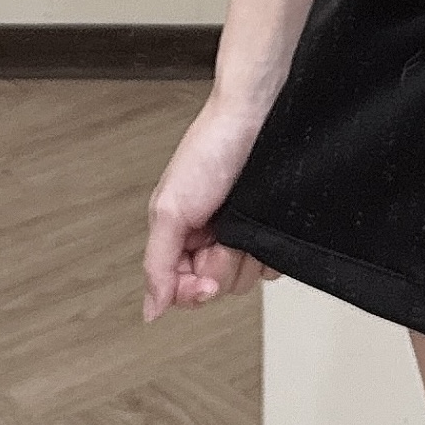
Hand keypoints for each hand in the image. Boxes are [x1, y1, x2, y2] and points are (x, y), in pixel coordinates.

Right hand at [142, 93, 282, 319]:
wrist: (256, 114)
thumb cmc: (211, 146)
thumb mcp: (171, 209)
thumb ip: (157, 264)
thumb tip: (151, 310)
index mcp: (179, 235)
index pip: (181, 290)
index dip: (193, 293)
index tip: (205, 284)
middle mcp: (209, 236)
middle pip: (216, 287)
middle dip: (222, 266)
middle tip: (222, 235)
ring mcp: (240, 231)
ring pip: (245, 277)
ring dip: (247, 255)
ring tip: (242, 221)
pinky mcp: (267, 225)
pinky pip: (273, 261)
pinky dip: (271, 248)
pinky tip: (264, 222)